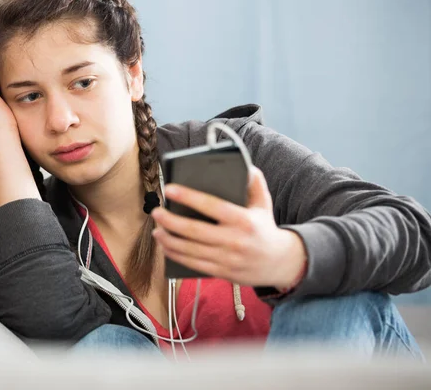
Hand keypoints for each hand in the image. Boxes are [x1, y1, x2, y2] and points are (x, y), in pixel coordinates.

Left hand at [151, 166, 306, 289]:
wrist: (281, 263)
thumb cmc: (265, 228)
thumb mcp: (263, 203)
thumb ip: (254, 183)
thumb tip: (244, 165)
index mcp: (243, 220)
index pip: (211, 206)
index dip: (188, 197)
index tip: (169, 189)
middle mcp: (234, 240)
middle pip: (195, 230)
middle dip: (171, 221)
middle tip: (157, 212)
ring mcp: (227, 259)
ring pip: (190, 250)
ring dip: (169, 240)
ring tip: (157, 230)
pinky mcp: (222, 272)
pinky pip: (193, 265)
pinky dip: (176, 255)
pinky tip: (166, 246)